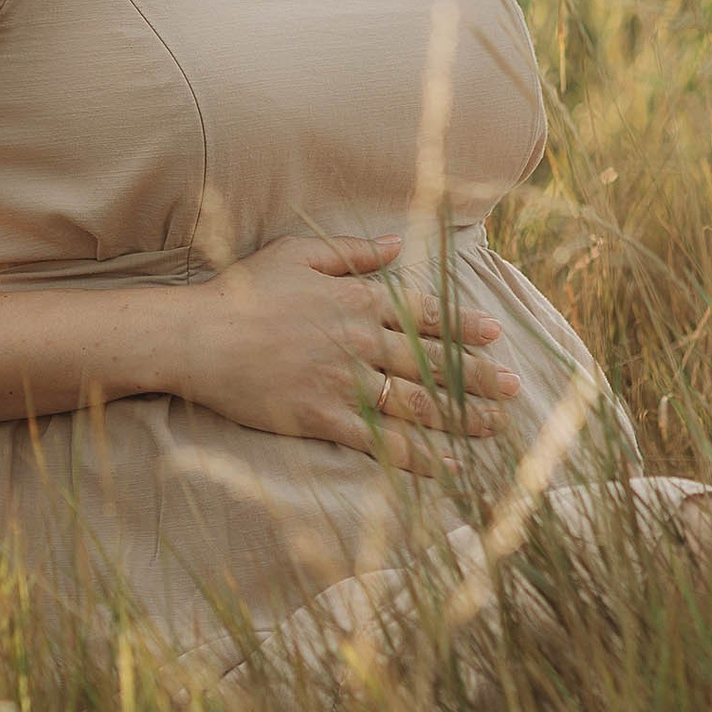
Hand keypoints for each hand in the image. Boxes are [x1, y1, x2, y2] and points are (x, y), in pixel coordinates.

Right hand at [173, 231, 521, 475]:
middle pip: (431, 363)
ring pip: (416, 403)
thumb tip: (397, 245)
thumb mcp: (298, 254)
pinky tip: (447, 466)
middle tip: (514, 388)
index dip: (464, 326)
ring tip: (494, 426)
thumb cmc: (242, 291)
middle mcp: (360, 342)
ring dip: (460, 417)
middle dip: (477, 377)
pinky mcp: (323, 419)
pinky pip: (380, 441)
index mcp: (357, 301)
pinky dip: (417, 456)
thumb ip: (353, 254)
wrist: (197, 336)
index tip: (496, 334)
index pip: (425, 315)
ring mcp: (344, 383)